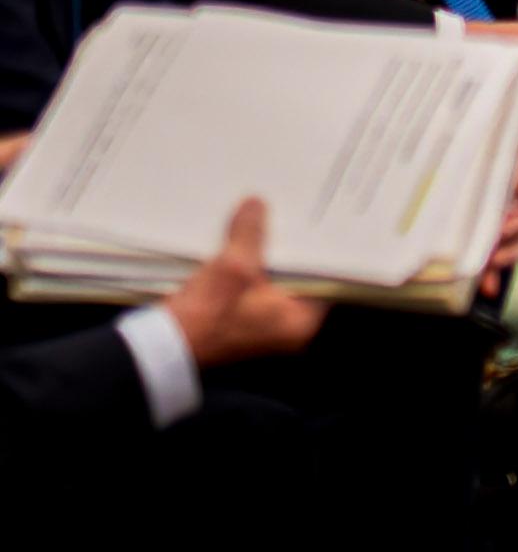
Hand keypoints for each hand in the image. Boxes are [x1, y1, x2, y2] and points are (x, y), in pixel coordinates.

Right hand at [162, 201, 325, 365]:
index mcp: (300, 320)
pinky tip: (237, 244)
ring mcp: (261, 323)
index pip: (322, 277)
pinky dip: (246, 267)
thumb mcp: (233, 268)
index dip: (316, 249)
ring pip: (271, 278)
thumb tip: (256, 205)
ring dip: (262, 255)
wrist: (162, 345)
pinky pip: (251, 285)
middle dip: (286, 248)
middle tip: (288, 216)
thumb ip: (249, 235)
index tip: (314, 223)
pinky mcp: (238, 318)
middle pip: (295, 275)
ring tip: (263, 222)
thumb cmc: (204, 317)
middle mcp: (287, 325)